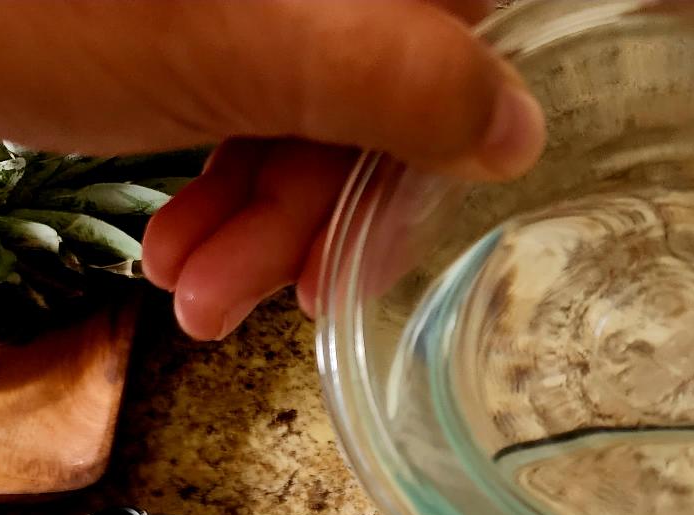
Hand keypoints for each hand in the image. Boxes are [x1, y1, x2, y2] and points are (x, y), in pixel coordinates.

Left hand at [0, 0, 543, 337]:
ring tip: (188, 294)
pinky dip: (223, 182)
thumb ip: (391, 80)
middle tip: (248, 304)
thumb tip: (518, 126)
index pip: (457, 34)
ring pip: (314, 98)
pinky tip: (176, 249)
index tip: (376, 250)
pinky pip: (252, 94)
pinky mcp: (197, 3)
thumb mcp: (232, 53)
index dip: (434, 149)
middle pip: (386, 74)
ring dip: (261, 216)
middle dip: (316, 206)